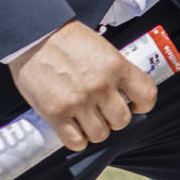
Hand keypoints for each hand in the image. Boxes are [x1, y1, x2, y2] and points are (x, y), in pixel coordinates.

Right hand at [7, 21, 158, 151]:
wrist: (33, 38)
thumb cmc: (67, 40)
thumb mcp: (102, 48)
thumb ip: (116, 71)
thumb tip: (127, 91)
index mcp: (116, 66)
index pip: (146, 95)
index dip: (143, 105)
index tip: (135, 105)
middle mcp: (100, 86)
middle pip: (122, 120)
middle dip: (114, 119)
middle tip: (104, 111)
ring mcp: (78, 102)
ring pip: (100, 134)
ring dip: (95, 130)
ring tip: (87, 119)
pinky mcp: (55, 114)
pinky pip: (76, 142)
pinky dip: (77, 140)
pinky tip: (73, 129)